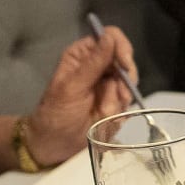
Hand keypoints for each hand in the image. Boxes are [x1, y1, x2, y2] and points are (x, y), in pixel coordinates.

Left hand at [22, 27, 137, 167]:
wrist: (54, 146)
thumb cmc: (55, 115)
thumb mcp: (72, 88)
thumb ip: (93, 63)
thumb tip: (110, 37)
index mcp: (83, 55)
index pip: (110, 37)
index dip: (121, 48)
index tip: (124, 65)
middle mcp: (98, 66)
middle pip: (125, 60)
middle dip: (124, 81)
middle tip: (119, 97)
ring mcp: (108, 85)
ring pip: (129, 83)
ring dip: (119, 100)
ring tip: (103, 114)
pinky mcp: (115, 102)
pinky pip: (128, 102)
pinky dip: (120, 112)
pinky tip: (106, 119)